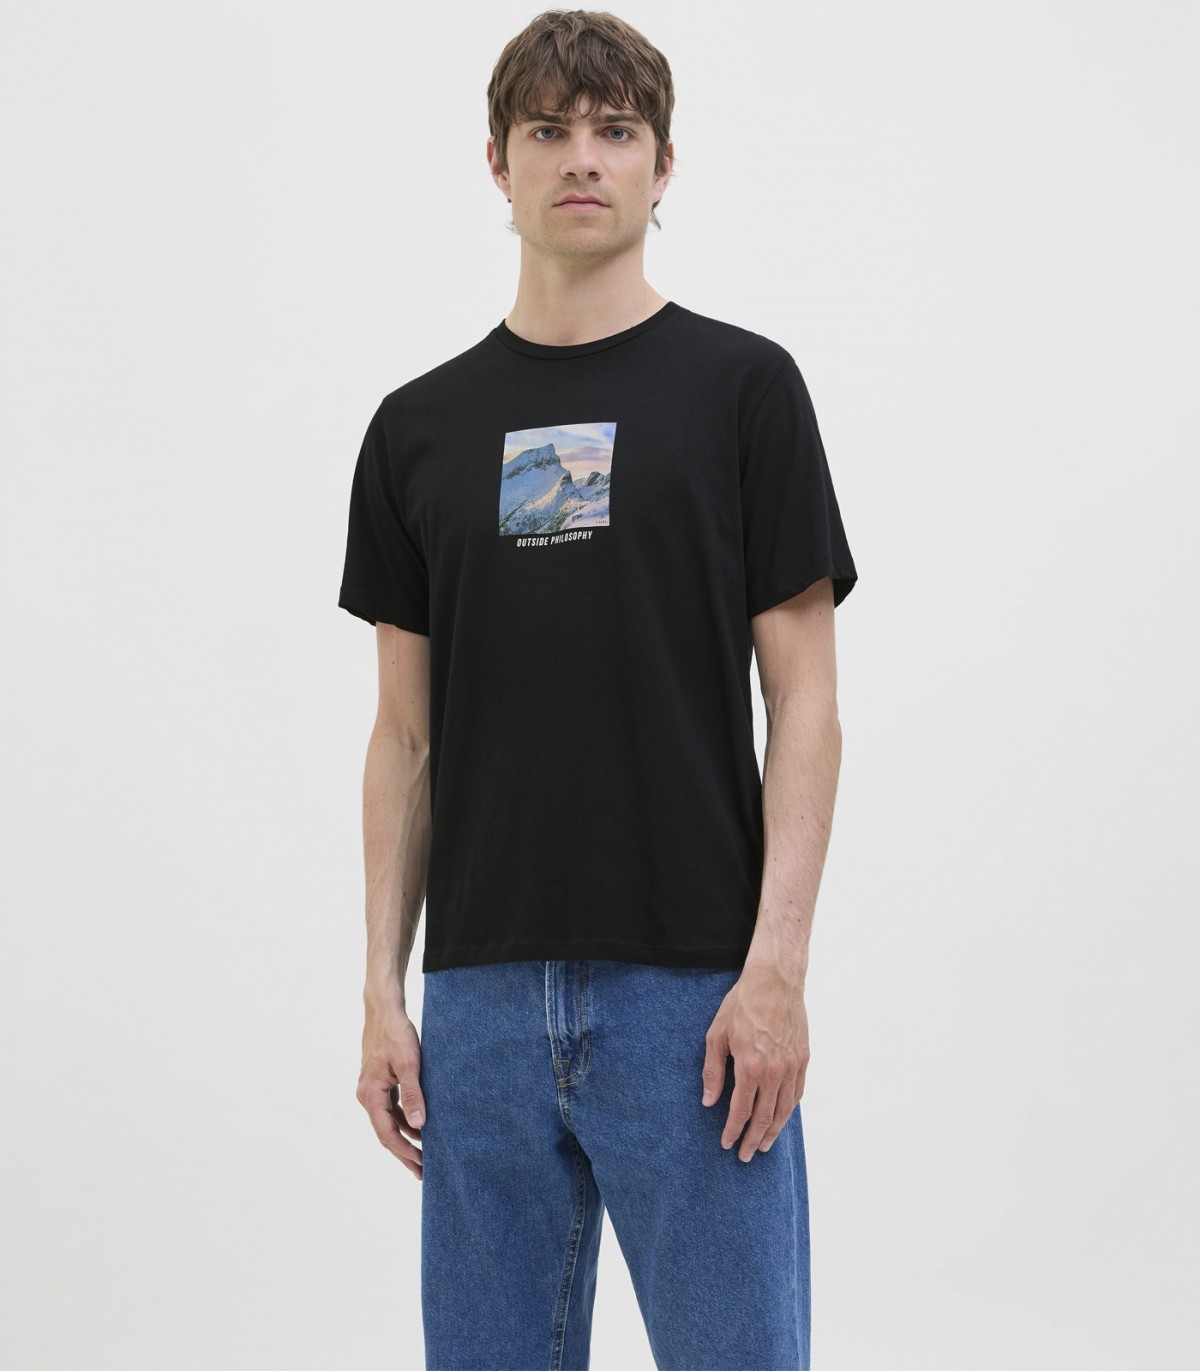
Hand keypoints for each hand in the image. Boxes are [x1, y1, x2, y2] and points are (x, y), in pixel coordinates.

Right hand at [357, 994, 425, 1179]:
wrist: (384, 1009)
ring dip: (406, 1137)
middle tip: (424, 1172)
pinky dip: (404, 1120)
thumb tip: (419, 1124)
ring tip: (424, 1154)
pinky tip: (419, 1127)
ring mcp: (372, 1089)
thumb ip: (413, 1094)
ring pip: (389, 1121)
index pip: (387, 1134)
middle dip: (405, 1152)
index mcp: (370, 1095)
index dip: (404, 1152)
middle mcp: (367, 1095)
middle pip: (386, 1133)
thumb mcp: (409, 1064)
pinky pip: (391, 1108)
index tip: (421, 1166)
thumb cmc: (396, 1034)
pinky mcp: (379, 1082)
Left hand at [700, 957, 808, 1161]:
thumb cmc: (742, 1004)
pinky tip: (781, 1118)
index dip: (733, 1130)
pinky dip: (789, 1110)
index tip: (726, 1144)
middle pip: (765, 1117)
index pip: (742, 1110)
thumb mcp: (717, 1035)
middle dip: (753, 1139)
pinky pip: (797, 1093)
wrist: (775, 980)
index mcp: (751, 1066)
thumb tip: (709, 1101)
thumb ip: (713, 1071)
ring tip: (763, 1146)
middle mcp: (775, 1071)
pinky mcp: (803, 1058)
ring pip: (784, 1110)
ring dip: (773, 1131)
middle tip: (744, 1155)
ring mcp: (792, 1066)